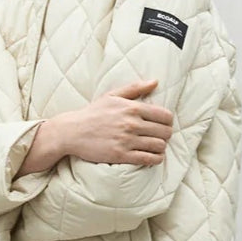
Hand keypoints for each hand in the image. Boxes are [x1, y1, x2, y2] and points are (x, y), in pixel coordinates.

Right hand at [15, 79, 173, 176]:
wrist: (72, 131)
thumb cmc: (93, 113)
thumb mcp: (112, 95)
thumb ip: (135, 88)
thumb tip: (155, 81)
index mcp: (132, 108)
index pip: (165, 116)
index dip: (168, 121)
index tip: (163, 124)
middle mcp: (132, 124)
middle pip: (165, 132)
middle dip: (166, 135)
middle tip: (160, 136)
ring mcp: (127, 140)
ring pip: (159, 146)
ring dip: (161, 148)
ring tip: (156, 147)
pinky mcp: (121, 155)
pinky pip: (149, 159)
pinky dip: (155, 159)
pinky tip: (153, 157)